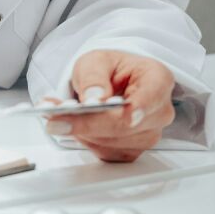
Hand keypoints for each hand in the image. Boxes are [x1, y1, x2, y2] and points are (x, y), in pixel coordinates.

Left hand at [41, 50, 175, 162]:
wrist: (111, 83)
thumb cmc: (111, 69)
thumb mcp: (96, 61)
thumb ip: (94, 76)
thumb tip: (94, 97)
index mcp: (157, 80)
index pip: (152, 97)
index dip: (140, 109)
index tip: (127, 115)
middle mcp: (158, 111)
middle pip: (126, 126)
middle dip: (89, 122)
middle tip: (56, 116)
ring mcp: (148, 134)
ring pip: (113, 142)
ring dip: (82, 131)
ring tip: (58, 117)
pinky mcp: (132, 150)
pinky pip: (106, 152)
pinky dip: (85, 139)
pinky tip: (72, 125)